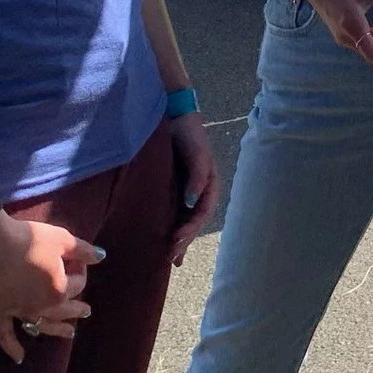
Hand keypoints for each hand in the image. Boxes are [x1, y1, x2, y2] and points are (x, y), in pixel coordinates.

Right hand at [0, 212, 99, 362]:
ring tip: (69, 333)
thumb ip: (83, 251)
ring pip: (41, 325)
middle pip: (64, 309)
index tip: (74, 256)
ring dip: (56, 329)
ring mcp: (18, 312)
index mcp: (59, 291)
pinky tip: (19, 358)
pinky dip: (12, 347)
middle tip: (86, 311)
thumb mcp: (61, 240)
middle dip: (76, 308)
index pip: (77, 283)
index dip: (79, 267)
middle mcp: (41, 307)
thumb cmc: (28, 239)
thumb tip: (101, 257)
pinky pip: (5, 334)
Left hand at [166, 111, 216, 264]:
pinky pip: (172, 212)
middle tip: (170, 256)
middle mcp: (198, 191)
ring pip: (184, 220)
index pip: (202, 213)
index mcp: (209, 185)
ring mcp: (184, 191)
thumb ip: (197, 178)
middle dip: (184, 239)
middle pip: (194, 221)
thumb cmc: (189, 135)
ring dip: (179, 238)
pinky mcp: (171, 189)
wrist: (172, 115)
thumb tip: (190, 203)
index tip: (176, 240)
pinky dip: (170, 227)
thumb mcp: (197, 154)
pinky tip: (163, 242)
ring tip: (169, 257)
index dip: (190, 228)